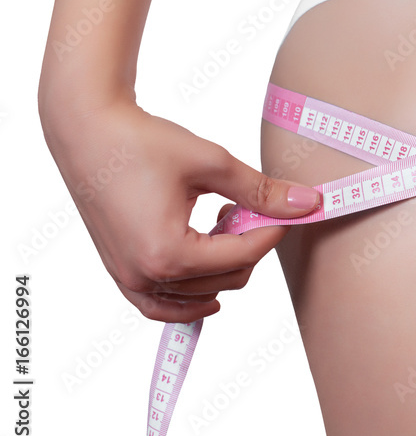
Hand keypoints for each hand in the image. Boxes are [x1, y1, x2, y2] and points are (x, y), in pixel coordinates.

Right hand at [41, 97, 320, 322]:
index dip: (273, 231)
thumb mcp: (212, 163)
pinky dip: (190, 297)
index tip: (289, 208)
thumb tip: (308, 204)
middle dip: (248, 246)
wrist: (87, 130)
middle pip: (227, 279)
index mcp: (168, 252)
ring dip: (223, 265)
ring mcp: (130, 279)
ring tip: (222, 222)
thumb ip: (262, 191)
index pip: (243, 255)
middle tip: (248, 208)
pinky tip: (211, 276)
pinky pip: (163, 305)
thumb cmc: (142, 142)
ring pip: (201, 295)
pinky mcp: (122, 273)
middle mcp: (146, 275)